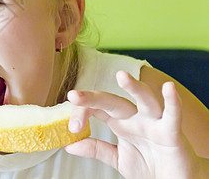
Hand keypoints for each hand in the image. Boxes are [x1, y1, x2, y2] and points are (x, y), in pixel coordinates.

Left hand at [65, 71, 204, 178]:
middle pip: (113, 101)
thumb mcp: (117, 158)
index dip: (82, 113)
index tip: (71, 128)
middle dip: (94, 98)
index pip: (97, 109)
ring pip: (144, 100)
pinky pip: (173, 116)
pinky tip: (169, 88)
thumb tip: (69, 145)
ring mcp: (154, 123)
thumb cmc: (150, 165)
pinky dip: (172, 102)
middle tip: (74, 95)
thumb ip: (96, 149)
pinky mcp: (173, 133)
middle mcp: (135, 118)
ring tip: (121, 76)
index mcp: (120, 122)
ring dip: (135, 87)